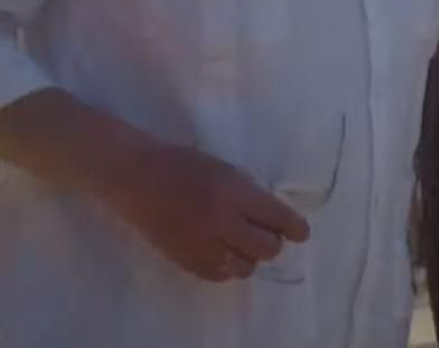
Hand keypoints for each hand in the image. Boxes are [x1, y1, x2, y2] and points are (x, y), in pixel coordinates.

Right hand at [101, 142, 309, 282]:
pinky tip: (222, 254)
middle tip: (266, 234)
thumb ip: (251, 195)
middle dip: (273, 242)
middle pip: (267, 248)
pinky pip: (218, 275)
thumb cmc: (183, 165)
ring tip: (241, 244)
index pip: (279, 219)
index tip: (301, 233)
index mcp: (236, 194)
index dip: (296, 228)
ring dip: (250, 257)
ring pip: (244, 267)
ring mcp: (201, 245)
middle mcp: (222, 223)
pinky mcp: (183, 259)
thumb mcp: (228, 171)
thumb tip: (273, 217)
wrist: (136, 178)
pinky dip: (227, 267)